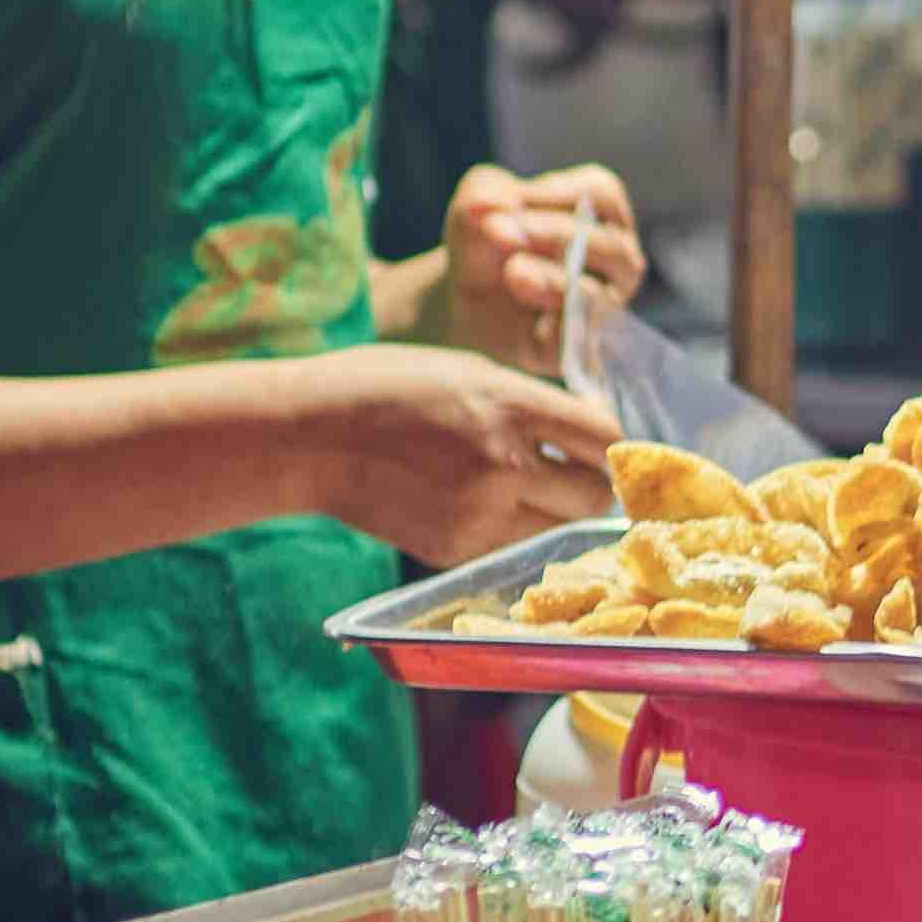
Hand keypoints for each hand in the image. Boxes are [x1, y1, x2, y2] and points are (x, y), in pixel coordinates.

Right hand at [288, 344, 626, 564]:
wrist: (308, 436)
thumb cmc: (385, 387)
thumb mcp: (467, 370)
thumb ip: (530, 404)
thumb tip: (588, 431)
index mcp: (508, 405)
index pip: (604, 436)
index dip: (614, 445)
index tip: (603, 447)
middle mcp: (502, 463)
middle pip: (592, 495)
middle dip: (591, 486)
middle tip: (574, 475)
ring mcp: (478, 514)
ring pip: (557, 531)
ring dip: (555, 515)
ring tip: (527, 492)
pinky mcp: (454, 551)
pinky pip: (512, 549)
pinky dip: (514, 533)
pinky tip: (486, 507)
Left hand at [433, 162, 645, 373]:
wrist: (462, 306)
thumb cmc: (483, 247)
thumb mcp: (472, 211)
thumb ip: (481, 198)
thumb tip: (494, 207)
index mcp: (600, 215)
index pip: (602, 194)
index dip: (557, 195)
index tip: (510, 201)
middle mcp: (616, 261)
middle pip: (608, 244)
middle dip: (553, 234)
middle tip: (497, 230)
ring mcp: (605, 308)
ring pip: (597, 296)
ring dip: (552, 280)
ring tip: (512, 271)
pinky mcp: (581, 349)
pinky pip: (580, 341)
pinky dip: (552, 325)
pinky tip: (523, 308)